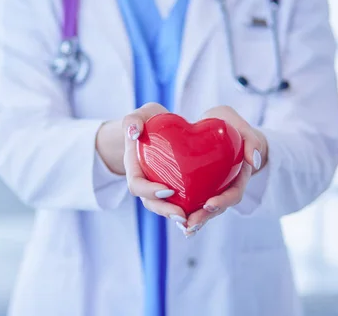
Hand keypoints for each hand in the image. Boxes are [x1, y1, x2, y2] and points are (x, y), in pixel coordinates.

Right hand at [121, 103, 187, 225]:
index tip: (168, 190)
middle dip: (165, 211)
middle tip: (182, 215)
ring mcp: (159, 187)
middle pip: (151, 203)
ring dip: (179, 216)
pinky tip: (205, 215)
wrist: (160, 127)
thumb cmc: (149, 120)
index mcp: (134, 167)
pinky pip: (180, 203)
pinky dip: (191, 212)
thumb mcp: (140, 115)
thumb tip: (133, 132)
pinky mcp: (175, 189)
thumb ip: (132, 120)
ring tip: (194, 221)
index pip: (136, 185)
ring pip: (166, 207)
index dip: (149, 191)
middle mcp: (145, 181)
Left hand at [184, 105, 267, 236]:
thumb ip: (250, 139)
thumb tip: (254, 159)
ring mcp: (213, 189)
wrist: (219, 128)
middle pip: (218, 207)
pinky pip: (194, 202)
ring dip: (195, 220)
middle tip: (190, 223)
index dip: (223, 201)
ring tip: (183, 228)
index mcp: (239, 174)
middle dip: (205, 217)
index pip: (234, 192)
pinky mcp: (199, 188)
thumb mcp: (239, 125)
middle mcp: (226, 185)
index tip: (208, 204)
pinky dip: (186, 213)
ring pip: (205, 210)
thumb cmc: (229, 125)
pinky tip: (176, 221)